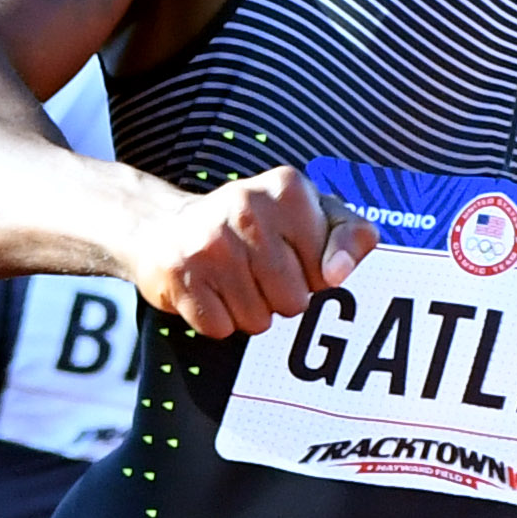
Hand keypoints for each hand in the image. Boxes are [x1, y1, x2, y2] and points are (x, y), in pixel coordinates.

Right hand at [128, 164, 369, 337]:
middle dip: (281, 299)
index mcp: (288, 189)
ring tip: (233, 280)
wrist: (165, 227)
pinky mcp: (180, 274)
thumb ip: (351, 236)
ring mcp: (211, 242)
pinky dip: (218, 320)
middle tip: (257, 273)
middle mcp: (248, 207)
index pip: (328, 274)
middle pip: (295, 302)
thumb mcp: (312, 215)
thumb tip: (338, 274)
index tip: (293, 257)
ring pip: (258, 321)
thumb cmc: (254, 227)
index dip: (313, 277)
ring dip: (249, 312)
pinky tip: (208, 290)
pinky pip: (221, 328)